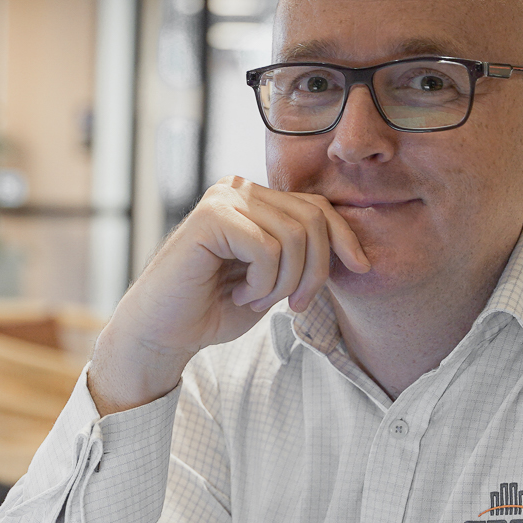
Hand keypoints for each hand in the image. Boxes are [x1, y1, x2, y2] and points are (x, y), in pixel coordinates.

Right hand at [88, 177, 368, 413]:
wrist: (162, 334)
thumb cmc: (213, 310)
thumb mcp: (273, 280)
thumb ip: (302, 255)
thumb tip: (354, 247)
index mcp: (253, 199)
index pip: (317, 206)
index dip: (344, 238)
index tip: (361, 269)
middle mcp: (238, 189)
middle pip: (312, 219)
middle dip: (316, 270)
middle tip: (293, 304)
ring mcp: (223, 198)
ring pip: (294, 236)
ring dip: (284, 282)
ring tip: (256, 299)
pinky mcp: (211, 217)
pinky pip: (267, 249)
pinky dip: (263, 282)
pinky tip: (239, 293)